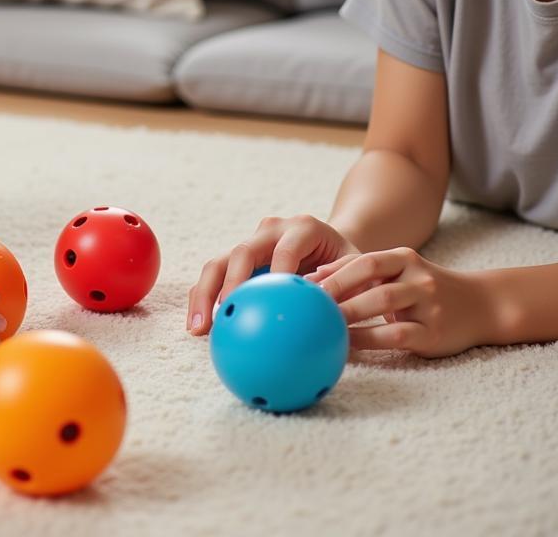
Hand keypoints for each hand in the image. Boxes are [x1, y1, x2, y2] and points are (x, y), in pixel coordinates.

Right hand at [187, 214, 359, 334]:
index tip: (269, 299)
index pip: (286, 249)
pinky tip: (199, 330)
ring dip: (205, 294)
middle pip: (241, 251)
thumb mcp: (360, 268)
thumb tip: (331, 314)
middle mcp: (270, 230)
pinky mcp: (237, 260)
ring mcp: (250, 243)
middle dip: (229, 282)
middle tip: (224, 312)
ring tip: (198, 328)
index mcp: (302, 228)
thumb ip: (348, 285)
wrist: (334, 245)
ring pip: (219, 262)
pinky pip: (215, 277)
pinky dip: (205, 300)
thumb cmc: (350, 263)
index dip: (276, 271)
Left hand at [307, 247, 498, 357]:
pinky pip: (396, 335)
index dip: (333, 271)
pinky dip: (369, 340)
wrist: (482, 305)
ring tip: (323, 324)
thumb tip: (312, 278)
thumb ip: (360, 271)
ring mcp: (429, 303)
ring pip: (383, 304)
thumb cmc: (424, 289)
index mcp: (403, 258)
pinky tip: (348, 346)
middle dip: (336, 290)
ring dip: (350, 314)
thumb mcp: (397, 272)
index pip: (363, 260)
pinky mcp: (435, 332)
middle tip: (308, 304)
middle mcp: (417, 276)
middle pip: (371, 278)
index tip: (305, 284)